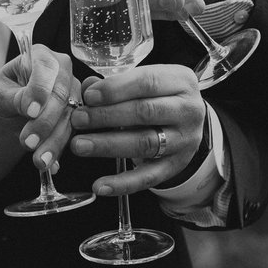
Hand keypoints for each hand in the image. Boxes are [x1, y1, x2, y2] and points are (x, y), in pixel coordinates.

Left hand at [0, 42, 75, 167]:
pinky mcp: (77, 116)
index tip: (29, 111)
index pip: (45, 67)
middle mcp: (62, 72)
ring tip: (38, 160)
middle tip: (28, 142)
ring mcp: (73, 94)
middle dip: (45, 121)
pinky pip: (72, 134)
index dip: (40, 89)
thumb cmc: (2, 99)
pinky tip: (50, 165)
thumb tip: (31, 106)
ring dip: (54, 141)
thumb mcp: (0, 95)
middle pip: (61, 94)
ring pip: (69, 117)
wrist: (7, 118)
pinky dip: (59, 151)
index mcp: (40, 56)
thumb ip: (14, 97)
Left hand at [71, 64, 206, 193]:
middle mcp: (188, 111)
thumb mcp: (146, 82)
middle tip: (78, 119)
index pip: (148, 82)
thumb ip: (116, 84)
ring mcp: (184, 140)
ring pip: (144, 143)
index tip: (89, 96)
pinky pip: (148, 177)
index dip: (116, 89)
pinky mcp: (176, 166)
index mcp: (181, 82)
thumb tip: (88, 88)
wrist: (188, 120)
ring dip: (108, 145)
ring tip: (81, 145)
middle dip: (107, 116)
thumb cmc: (161, 96)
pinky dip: (123, 183)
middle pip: (145, 113)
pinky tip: (100, 185)